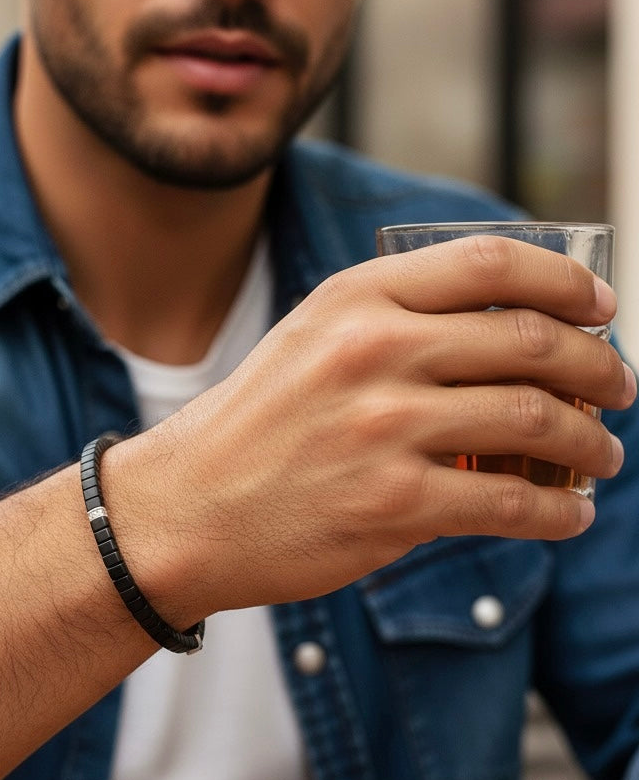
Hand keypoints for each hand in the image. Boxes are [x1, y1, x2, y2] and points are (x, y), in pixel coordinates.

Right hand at [103, 235, 636, 623]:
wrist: (183, 509)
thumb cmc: (249, 428)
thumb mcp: (307, 343)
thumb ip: (389, 323)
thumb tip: (505, 334)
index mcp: (353, 300)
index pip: (491, 264)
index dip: (566, 282)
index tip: (601, 307)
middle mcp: (373, 352)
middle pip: (531, 341)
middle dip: (599, 367)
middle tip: (618, 388)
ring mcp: (384, 428)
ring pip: (536, 422)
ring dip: (591, 444)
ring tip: (601, 456)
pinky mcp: (393, 505)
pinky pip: (510, 503)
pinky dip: (557, 512)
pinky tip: (567, 515)